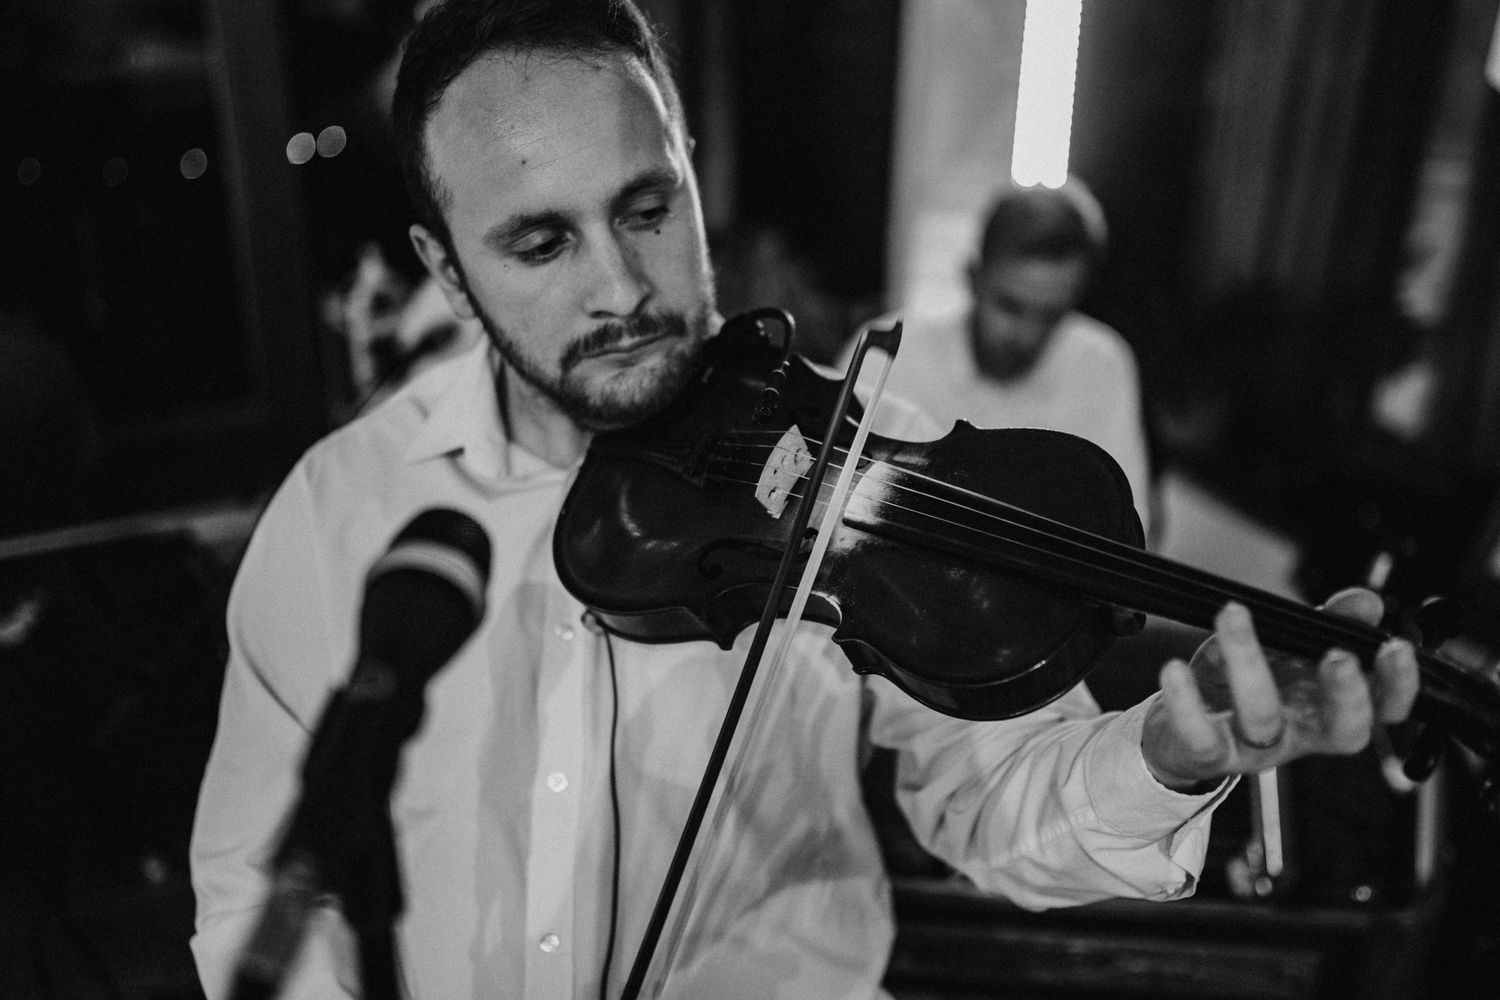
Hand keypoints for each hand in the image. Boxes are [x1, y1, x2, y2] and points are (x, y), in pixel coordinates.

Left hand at [1141, 588, 1419, 790]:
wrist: (1176, 736)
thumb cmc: (1238, 691)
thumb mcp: (1283, 653)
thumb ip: (1325, 625)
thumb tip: (1366, 601)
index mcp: (1325, 709)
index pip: (1381, 709)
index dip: (1397, 686)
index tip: (1393, 646)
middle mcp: (1297, 734)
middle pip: (1342, 731)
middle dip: (1347, 695)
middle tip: (1339, 656)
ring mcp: (1252, 748)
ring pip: (1262, 718)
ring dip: (1250, 665)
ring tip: (1234, 616)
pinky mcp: (1207, 754)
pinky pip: (1200, 736)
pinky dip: (1186, 702)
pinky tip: (1176, 669)